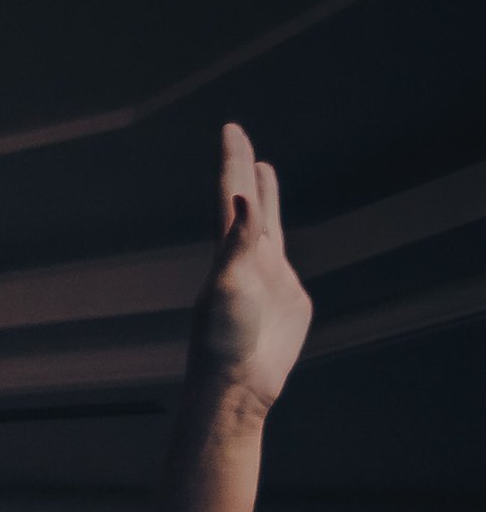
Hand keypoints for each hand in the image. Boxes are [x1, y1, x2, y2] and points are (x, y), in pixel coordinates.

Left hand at [189, 123, 311, 416]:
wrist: (239, 381)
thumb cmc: (225, 339)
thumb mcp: (228, 287)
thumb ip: (237, 244)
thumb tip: (242, 199)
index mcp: (228, 251)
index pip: (230, 194)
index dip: (234, 161)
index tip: (232, 129)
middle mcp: (244, 257)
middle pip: (245, 201)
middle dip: (244, 167)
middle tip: (240, 136)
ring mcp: (266, 275)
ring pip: (264, 224)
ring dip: (262, 196)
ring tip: (263, 169)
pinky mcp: (286, 296)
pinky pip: (283, 257)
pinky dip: (279, 236)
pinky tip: (273, 232)